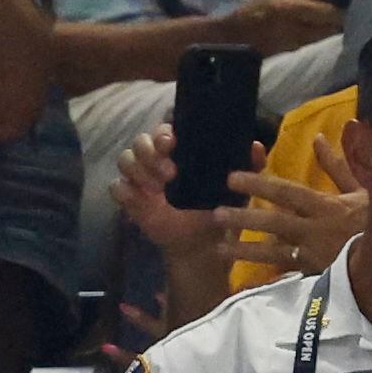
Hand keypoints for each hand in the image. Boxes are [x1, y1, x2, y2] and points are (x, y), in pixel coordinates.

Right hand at [111, 124, 266, 253]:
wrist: (202, 244)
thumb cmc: (216, 209)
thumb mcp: (237, 188)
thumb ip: (248, 166)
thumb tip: (255, 146)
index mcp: (178, 150)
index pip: (164, 129)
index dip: (163, 131)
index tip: (174, 142)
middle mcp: (156, 159)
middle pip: (140, 141)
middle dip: (150, 152)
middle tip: (170, 172)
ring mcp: (141, 178)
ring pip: (125, 159)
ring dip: (139, 170)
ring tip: (158, 189)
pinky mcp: (131, 200)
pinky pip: (116, 187)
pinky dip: (124, 191)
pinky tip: (141, 201)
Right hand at [215, 0, 341, 56]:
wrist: (231, 38)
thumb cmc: (254, 11)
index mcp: (290, 9)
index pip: (324, 12)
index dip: (339, 13)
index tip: (348, 13)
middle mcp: (293, 29)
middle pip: (326, 30)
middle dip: (336, 27)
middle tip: (344, 23)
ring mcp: (291, 45)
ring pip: (319, 41)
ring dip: (328, 36)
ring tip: (334, 31)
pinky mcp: (289, 56)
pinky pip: (309, 48)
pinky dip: (317, 44)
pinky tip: (320, 40)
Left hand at [216, 133, 365, 275]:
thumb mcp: (360, 190)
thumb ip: (336, 165)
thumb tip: (319, 137)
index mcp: (326, 207)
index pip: (287, 192)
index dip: (259, 184)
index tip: (233, 177)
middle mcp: (315, 230)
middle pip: (274, 222)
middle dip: (244, 216)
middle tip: (216, 212)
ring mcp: (313, 255)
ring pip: (273, 251)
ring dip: (245, 248)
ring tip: (219, 246)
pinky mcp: (313, 275)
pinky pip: (285, 273)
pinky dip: (265, 273)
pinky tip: (242, 276)